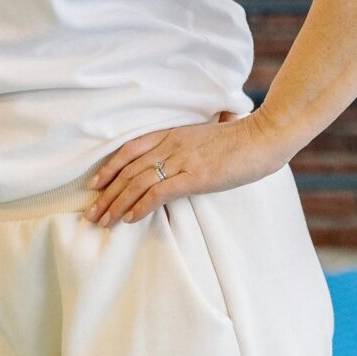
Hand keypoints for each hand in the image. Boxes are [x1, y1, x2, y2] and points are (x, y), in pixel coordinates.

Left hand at [85, 110, 289, 224]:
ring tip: (105, 222)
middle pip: (128, 170)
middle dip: (106, 194)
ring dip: (117, 204)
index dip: (109, 168)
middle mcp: (171, 145)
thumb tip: (188, 148)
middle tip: (92, 214)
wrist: (264, 136)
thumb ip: (193, 141)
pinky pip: (159, 193)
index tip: (95, 185)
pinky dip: (141, 206)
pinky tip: (131, 218)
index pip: (130, 150)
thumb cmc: (243, 137)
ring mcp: (182, 160)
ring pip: (137, 183)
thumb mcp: (209, 135)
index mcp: (173, 133)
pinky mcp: (194, 177)